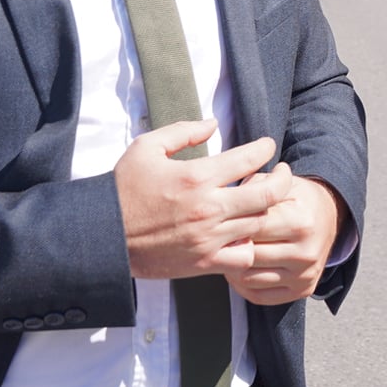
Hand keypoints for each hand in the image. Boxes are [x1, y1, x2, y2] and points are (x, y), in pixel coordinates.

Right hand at [114, 124, 288, 278]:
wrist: (103, 236)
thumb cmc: (123, 188)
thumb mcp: (147, 148)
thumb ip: (183, 131)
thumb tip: (214, 123)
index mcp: (196, 177)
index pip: (249, 158)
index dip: (265, 148)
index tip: (267, 145)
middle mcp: (208, 208)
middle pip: (267, 194)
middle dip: (282, 179)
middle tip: (281, 171)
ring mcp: (209, 239)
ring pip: (260, 224)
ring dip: (267, 210)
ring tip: (265, 200)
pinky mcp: (204, 263)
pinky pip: (244, 257)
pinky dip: (251, 245)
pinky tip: (245, 233)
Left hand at [226, 168, 349, 305]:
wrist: (330, 216)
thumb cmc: (298, 198)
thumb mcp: (280, 184)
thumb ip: (253, 189)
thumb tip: (225, 203)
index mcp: (300, 222)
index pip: (253, 228)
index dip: (230, 224)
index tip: (219, 221)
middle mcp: (306, 252)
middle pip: (249, 255)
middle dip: (228, 248)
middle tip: (217, 239)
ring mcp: (305, 274)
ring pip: (250, 279)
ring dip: (231, 268)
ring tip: (226, 253)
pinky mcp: (303, 290)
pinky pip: (259, 297)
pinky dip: (242, 286)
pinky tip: (238, 271)